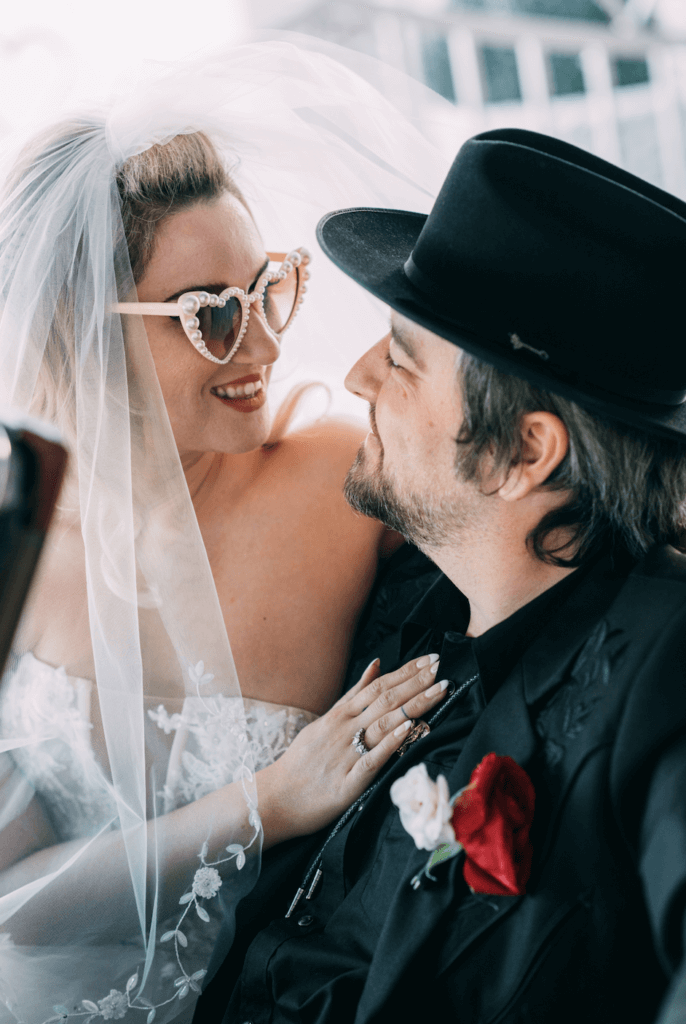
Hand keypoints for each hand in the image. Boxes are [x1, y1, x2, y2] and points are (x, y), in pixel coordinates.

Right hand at [256, 654, 447, 846]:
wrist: (275, 798)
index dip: (407, 672)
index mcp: (340, 716)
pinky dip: (391, 743)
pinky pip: (372, 760)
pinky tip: (409, 729)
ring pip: (384, 724)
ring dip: (414, 705)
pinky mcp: (348, 783)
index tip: (430, 659)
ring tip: (439, 690)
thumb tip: (377, 665)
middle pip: (386, 700)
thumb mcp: (326, 721)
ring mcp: (347, 755)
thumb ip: (353, 695)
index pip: (379, 687)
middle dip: (417, 683)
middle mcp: (345, 730)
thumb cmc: (303, 761)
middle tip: (441, 667)